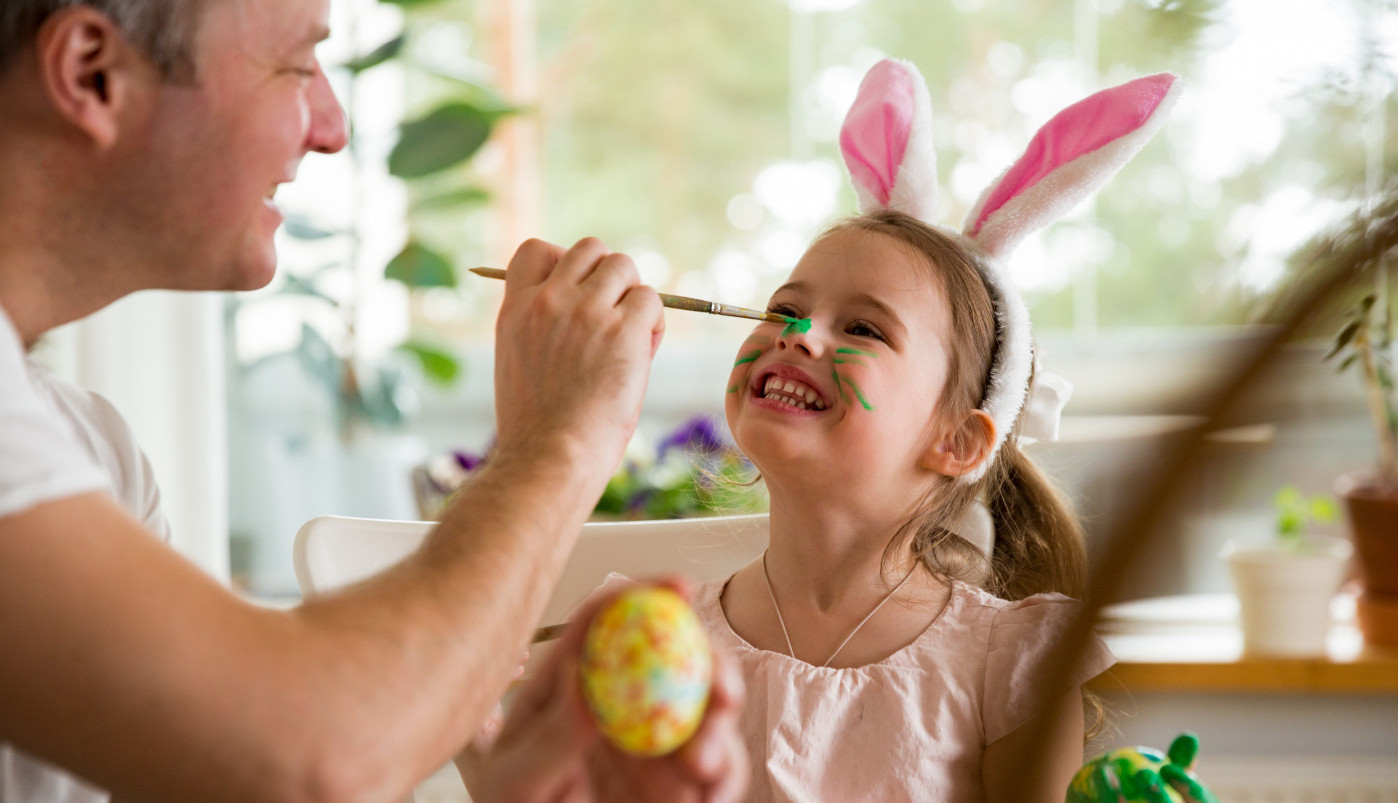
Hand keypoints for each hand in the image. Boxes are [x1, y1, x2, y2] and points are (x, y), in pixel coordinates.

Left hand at [468, 580, 748, 802]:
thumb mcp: (513, 781)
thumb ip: (547, 735)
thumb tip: (580, 674)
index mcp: (572, 685)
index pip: (609, 622)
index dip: (647, 593)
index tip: (681, 588)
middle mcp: (622, 702)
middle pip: (679, 658)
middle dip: (714, 664)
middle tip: (722, 694)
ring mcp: (655, 741)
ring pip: (709, 713)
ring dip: (721, 731)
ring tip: (703, 765)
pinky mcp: (680, 782)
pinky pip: (720, 770)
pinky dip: (725, 777)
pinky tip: (710, 796)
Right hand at [491, 238, 664, 481]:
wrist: (551, 456)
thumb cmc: (538, 429)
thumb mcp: (517, 363)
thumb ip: (539, 328)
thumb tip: (582, 310)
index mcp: (516, 309)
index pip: (536, 250)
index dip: (564, 263)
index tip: (577, 293)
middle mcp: (549, 301)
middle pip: (590, 249)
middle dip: (608, 276)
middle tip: (612, 317)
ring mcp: (587, 312)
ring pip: (624, 266)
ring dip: (634, 296)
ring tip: (631, 337)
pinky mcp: (624, 330)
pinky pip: (652, 301)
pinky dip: (654, 323)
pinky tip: (643, 354)